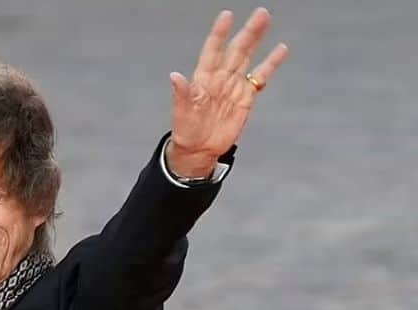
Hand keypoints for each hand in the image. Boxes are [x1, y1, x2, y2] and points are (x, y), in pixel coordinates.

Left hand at [168, 8, 288, 176]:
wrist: (199, 150)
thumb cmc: (186, 131)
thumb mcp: (181, 113)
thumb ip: (181, 93)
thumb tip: (175, 77)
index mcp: (204, 78)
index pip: (212, 50)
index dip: (219, 34)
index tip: (227, 17)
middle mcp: (220, 77)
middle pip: (236, 49)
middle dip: (247, 32)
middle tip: (260, 14)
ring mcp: (234, 85)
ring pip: (248, 57)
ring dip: (257, 39)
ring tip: (266, 20)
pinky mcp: (246, 97)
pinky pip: (260, 77)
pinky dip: (271, 64)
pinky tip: (280, 50)